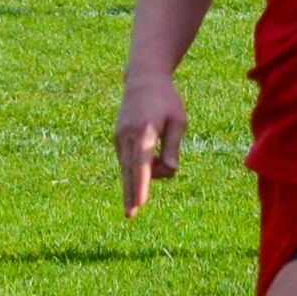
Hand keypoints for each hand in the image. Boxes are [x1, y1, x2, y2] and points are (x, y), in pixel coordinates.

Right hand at [114, 77, 188, 218]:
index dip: (142, 185)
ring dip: (146, 172)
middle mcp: (128, 136)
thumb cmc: (166, 100)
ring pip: (131, 167)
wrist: (142, 80)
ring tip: (163, 143)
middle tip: (130, 215)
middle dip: (131, 193)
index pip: (143, 164)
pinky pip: (129, 161)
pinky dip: (140, 165)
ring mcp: (119, 137)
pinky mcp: (117, 139)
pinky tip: (152, 153)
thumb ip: (173, 147)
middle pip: (130, 171)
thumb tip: (170, 171)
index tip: (139, 202)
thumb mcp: (178, 121)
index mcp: (145, 130)